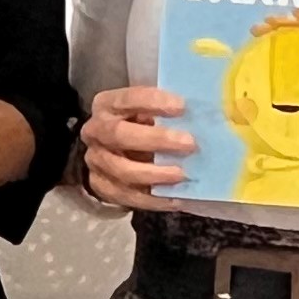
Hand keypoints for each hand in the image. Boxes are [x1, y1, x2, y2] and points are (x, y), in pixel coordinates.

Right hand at [76, 85, 192, 213]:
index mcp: (107, 105)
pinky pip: (126, 196)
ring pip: (121, 170)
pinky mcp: (101, 187)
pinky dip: (152, 199)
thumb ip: (164, 112)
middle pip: (120, 135)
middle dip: (156, 139)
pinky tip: (176, 198)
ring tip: (182, 175)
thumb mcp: (145, 111)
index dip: (153, 101)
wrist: (110, 153)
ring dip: (154, 174)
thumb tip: (203, 116)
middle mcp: (95, 131)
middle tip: (189, 143)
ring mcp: (95, 161)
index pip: (127, 99)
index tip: (182, 106)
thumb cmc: (137, 125)